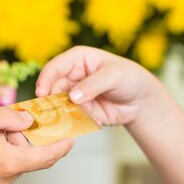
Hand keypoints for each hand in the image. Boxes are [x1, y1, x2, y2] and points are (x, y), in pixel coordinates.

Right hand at [0, 105, 72, 183]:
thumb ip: (10, 119)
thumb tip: (25, 123)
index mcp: (8, 164)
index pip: (45, 159)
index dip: (59, 148)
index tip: (69, 142)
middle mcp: (1, 183)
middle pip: (21, 160)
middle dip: (16, 140)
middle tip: (1, 122)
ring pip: (5, 165)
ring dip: (0, 148)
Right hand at [36, 46, 154, 125]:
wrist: (141, 100)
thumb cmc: (129, 78)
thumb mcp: (114, 75)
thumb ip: (93, 84)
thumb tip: (72, 97)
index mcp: (76, 60)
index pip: (55, 67)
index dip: (46, 79)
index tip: (42, 93)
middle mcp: (71, 77)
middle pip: (52, 89)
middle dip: (50, 101)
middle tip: (49, 113)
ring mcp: (74, 96)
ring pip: (59, 105)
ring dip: (60, 114)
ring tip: (67, 120)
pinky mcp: (80, 112)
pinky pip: (70, 118)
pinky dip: (73, 123)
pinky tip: (85, 124)